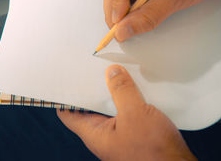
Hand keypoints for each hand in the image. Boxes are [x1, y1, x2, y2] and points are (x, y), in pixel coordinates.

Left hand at [57, 65, 195, 160]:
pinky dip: (129, 99)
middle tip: (96, 68)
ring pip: (110, 109)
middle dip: (94, 88)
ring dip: (114, 92)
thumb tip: (112, 72)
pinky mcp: (135, 134)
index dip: (66, 95)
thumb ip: (121, 91)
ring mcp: (119, 135)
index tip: (69, 77)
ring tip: (117, 72)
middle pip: (90, 107)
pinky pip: (127, 112)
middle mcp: (103, 135)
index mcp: (94, 134)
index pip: (68, 113)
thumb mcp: (135, 114)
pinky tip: (136, 87)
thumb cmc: (154, 152)